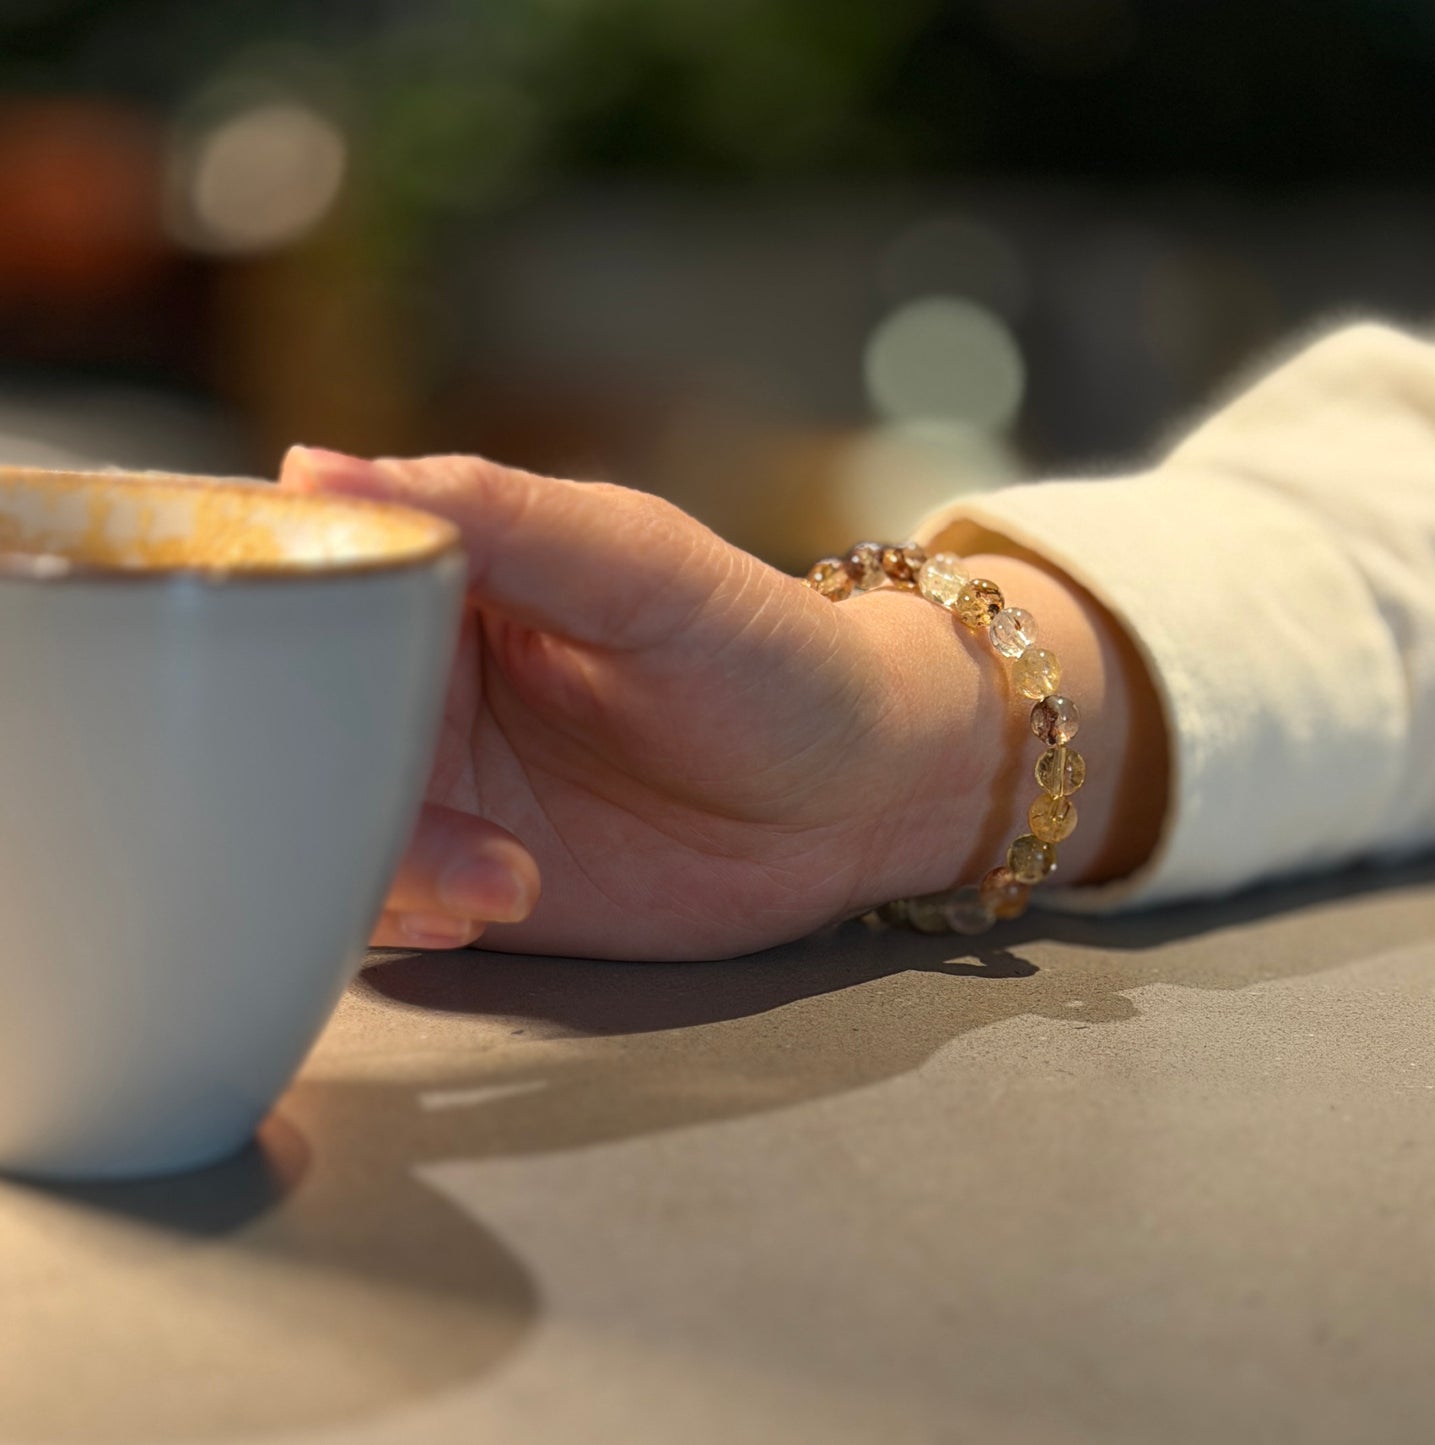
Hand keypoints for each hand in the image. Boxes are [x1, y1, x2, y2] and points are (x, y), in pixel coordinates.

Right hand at [280, 449, 1165, 959]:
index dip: (259, 615)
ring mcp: (438, 784)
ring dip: (375, 857)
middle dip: (300, 770)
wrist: (850, 798)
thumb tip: (311, 467)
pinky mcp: (464, 875)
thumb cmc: (768, 658)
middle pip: (282, 713)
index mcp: (444, 578)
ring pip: (316, 815)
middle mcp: (418, 681)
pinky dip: (402, 910)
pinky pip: (376, 897)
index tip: (251, 665)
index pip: (301, 576)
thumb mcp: (642, 569)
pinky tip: (487, 903)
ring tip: (498, 872)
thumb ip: (497, 516)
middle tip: (378, 800)